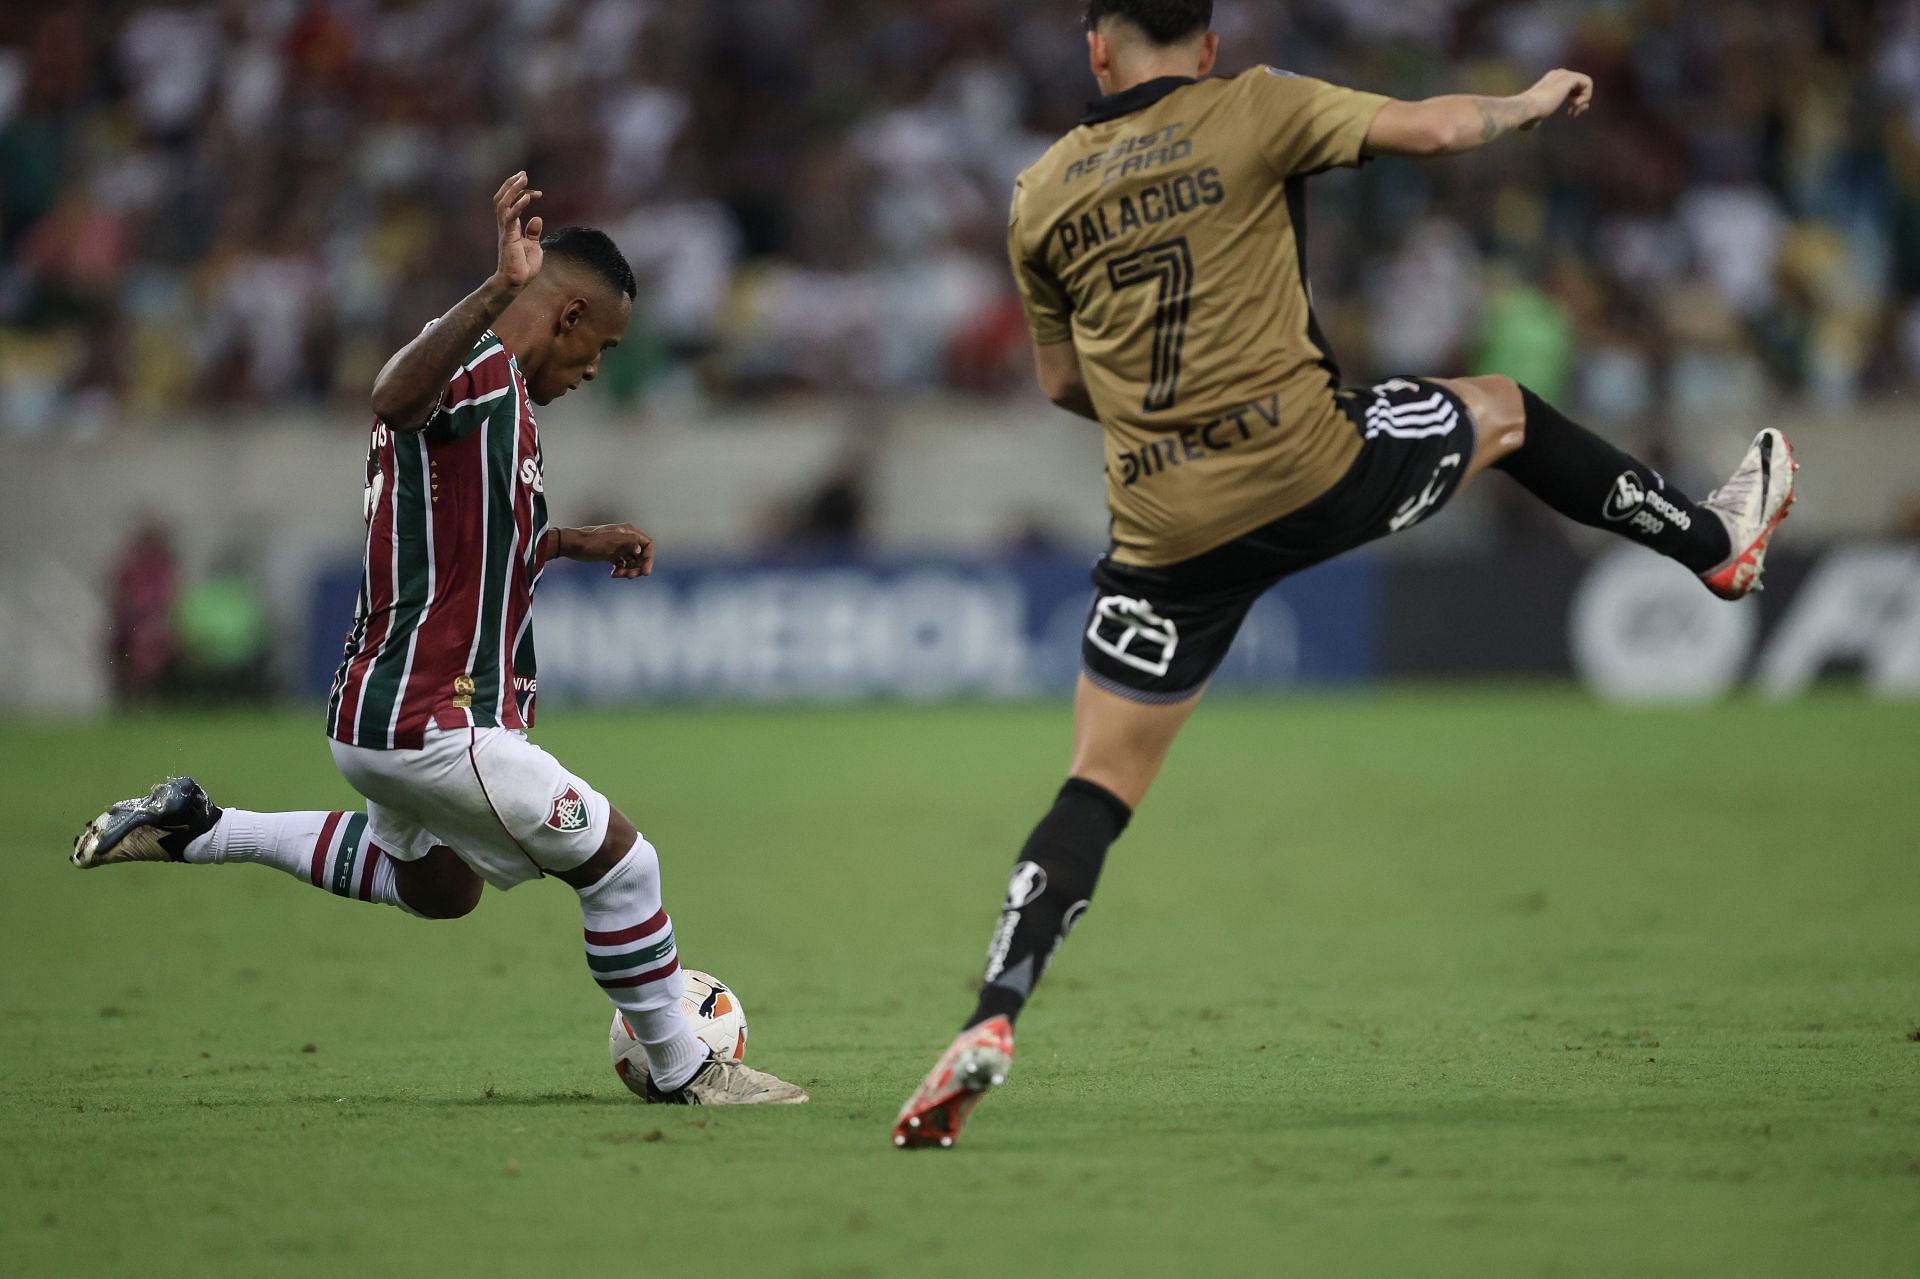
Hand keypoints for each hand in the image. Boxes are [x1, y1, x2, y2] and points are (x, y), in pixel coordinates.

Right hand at [492, 172, 543, 289]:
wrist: (516, 282)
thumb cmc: (523, 268)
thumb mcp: (533, 247)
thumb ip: (533, 233)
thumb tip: (537, 218)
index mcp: (511, 227)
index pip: (511, 204)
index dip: (523, 194)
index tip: (537, 192)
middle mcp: (505, 226)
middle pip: (502, 199)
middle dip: (511, 185)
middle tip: (523, 174)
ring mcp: (506, 231)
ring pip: (502, 203)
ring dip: (512, 189)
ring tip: (523, 177)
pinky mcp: (509, 237)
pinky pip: (510, 217)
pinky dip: (518, 205)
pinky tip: (528, 197)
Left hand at [559, 524, 654, 578]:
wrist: (573, 545)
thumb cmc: (591, 542)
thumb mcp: (612, 541)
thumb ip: (629, 543)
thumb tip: (640, 551)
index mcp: (629, 532)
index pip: (648, 545)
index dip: (649, 559)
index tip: (645, 572)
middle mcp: (626, 539)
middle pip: (641, 555)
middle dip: (638, 568)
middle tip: (629, 577)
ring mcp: (619, 547)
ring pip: (632, 562)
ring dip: (629, 571)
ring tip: (618, 575)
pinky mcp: (611, 554)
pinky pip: (623, 565)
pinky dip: (621, 571)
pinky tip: (613, 575)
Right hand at [1518, 69, 1592, 128]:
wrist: (1525, 109)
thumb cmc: (1527, 115)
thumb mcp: (1540, 114)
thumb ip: (1546, 112)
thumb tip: (1551, 116)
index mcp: (1550, 81)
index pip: (1572, 87)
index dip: (1575, 101)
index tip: (1571, 114)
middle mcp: (1558, 75)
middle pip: (1580, 85)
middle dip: (1580, 101)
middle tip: (1573, 114)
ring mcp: (1563, 75)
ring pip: (1586, 84)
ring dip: (1584, 100)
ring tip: (1574, 110)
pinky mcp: (1569, 78)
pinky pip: (1588, 82)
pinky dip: (1586, 95)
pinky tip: (1576, 104)